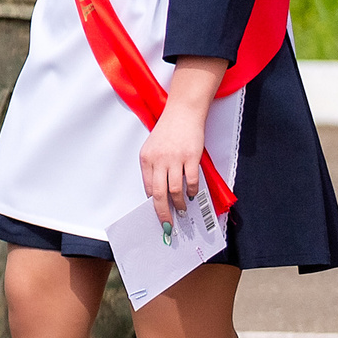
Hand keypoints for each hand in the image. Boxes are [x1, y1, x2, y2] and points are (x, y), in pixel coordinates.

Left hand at [140, 104, 208, 224]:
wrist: (182, 113)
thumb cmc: (168, 131)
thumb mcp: (152, 148)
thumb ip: (153, 168)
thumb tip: (157, 192)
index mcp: (146, 159)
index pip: (147, 188)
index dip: (153, 204)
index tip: (158, 215)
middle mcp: (158, 160)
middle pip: (159, 194)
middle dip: (163, 213)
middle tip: (168, 225)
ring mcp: (175, 159)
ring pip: (175, 190)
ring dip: (179, 204)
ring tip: (182, 210)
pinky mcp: (191, 157)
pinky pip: (191, 180)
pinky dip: (192, 191)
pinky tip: (192, 195)